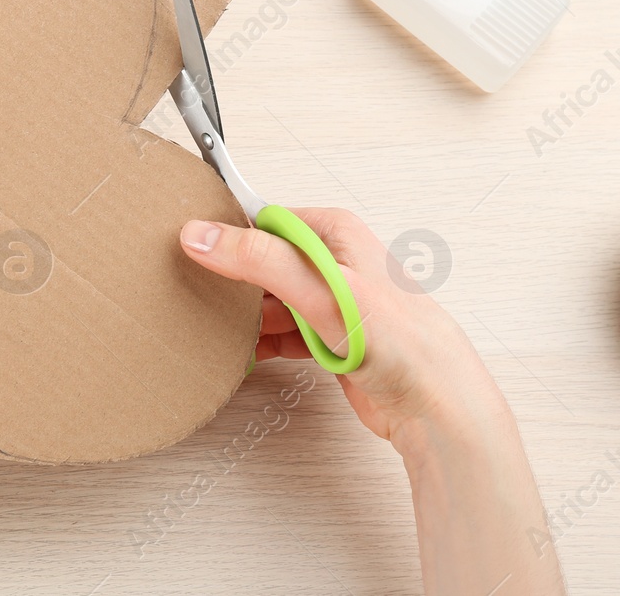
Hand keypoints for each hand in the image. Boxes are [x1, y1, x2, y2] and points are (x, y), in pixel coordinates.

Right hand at [181, 209, 564, 595]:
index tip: (191, 247)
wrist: (438, 410)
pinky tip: (243, 353)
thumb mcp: (323, 291)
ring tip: (216, 326)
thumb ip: (260, 259)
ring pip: (269, 299)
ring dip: (244, 316)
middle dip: (233, 280)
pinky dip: (259, 343)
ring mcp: (332, 303)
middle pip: (263, 259)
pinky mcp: (330, 339)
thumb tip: (202, 235)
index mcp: (336, 234)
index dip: (227, 233)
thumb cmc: (405, 345)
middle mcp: (334, 263)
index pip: (264, 218)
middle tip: (199, 292)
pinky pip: (280, 332)